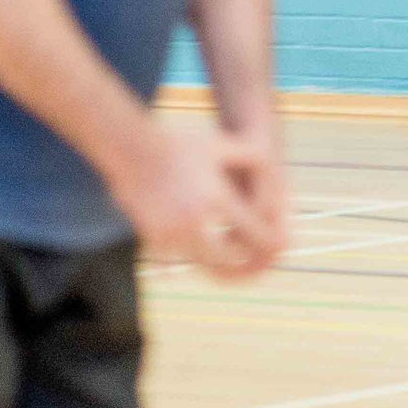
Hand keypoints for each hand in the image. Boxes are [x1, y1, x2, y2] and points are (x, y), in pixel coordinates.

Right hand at [111, 123, 278, 281]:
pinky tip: (195, 258)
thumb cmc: (178, 143)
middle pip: (229, 255)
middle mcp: (195, 218)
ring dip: (217, 264)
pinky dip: (187, 261)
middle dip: (244, 260)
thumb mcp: (218, 143)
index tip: (277, 248)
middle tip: (253, 261)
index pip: (253, 231)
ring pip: (203, 262)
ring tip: (227, 260)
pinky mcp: (153, 237)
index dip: (268, 242)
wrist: (130, 148)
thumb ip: (250, 153)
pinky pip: (175, 261)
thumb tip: (277, 162)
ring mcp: (171, 230)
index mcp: (216, 196)